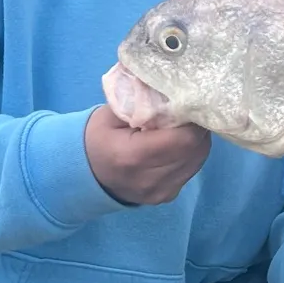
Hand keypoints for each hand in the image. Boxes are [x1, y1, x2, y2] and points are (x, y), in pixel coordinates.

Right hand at [83, 106, 210, 205]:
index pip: (184, 138)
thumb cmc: (98, 137)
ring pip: (198, 160)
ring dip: (197, 140)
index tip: (189, 101)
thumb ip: (142, 101)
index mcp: (133, 156)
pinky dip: (191, 154)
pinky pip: (191, 170)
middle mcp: (149, 179)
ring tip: (185, 124)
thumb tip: (171, 85)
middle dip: (198, 127)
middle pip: (196, 150)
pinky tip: (178, 142)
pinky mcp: (166, 197)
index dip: (193, 119)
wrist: (85, 175)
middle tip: (190, 110)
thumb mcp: (112, 113)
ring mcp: (160, 192)